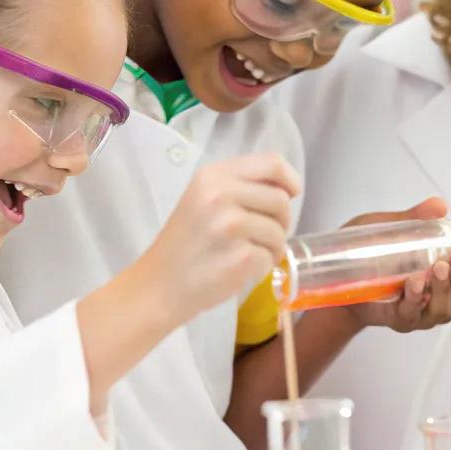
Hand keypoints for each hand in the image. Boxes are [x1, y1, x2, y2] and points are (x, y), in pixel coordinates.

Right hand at [145, 154, 299, 325]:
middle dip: (281, 221)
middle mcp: (221, 195)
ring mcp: (231, 226)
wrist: (158, 285)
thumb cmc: (184, 244)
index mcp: (213, 175)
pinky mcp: (241, 257)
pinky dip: (262, 267)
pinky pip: (271, 257)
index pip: (271, 164)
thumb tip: (287, 189)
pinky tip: (239, 270)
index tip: (292, 194)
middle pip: (280, 199)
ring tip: (246, 254)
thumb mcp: (202, 198)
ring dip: (272, 247)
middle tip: (262, 235)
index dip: (289, 179)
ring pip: (279, 231)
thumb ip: (239, 186)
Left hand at [340, 196, 450, 332]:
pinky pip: (410, 315)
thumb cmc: (368, 255)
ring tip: (429, 273)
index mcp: (441, 278)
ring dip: (439, 291)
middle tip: (448, 261)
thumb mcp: (389, 230)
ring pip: (441, 310)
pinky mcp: (397, 320)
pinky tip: (413, 286)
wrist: (337, 280)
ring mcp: (418, 313)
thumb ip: (414, 219)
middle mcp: (436, 299)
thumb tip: (440, 205)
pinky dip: (414, 302)